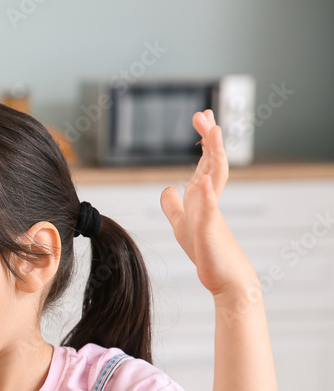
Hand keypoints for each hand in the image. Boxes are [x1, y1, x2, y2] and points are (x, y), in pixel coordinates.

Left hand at [160, 110, 256, 296]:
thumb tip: (168, 187)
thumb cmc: (205, 250)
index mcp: (202, 196)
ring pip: (216, 177)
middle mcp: (210, 199)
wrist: (223, 277)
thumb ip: (174, 205)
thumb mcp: (181, 223)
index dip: (203, 140)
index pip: (204, 160)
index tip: (201, 118)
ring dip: (214, 154)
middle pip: (213, 161)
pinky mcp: (210, 229)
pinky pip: (209, 208)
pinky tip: (204, 179)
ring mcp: (212, 212)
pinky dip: (207, 193)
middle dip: (209, 137)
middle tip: (204, 113)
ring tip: (213, 132)